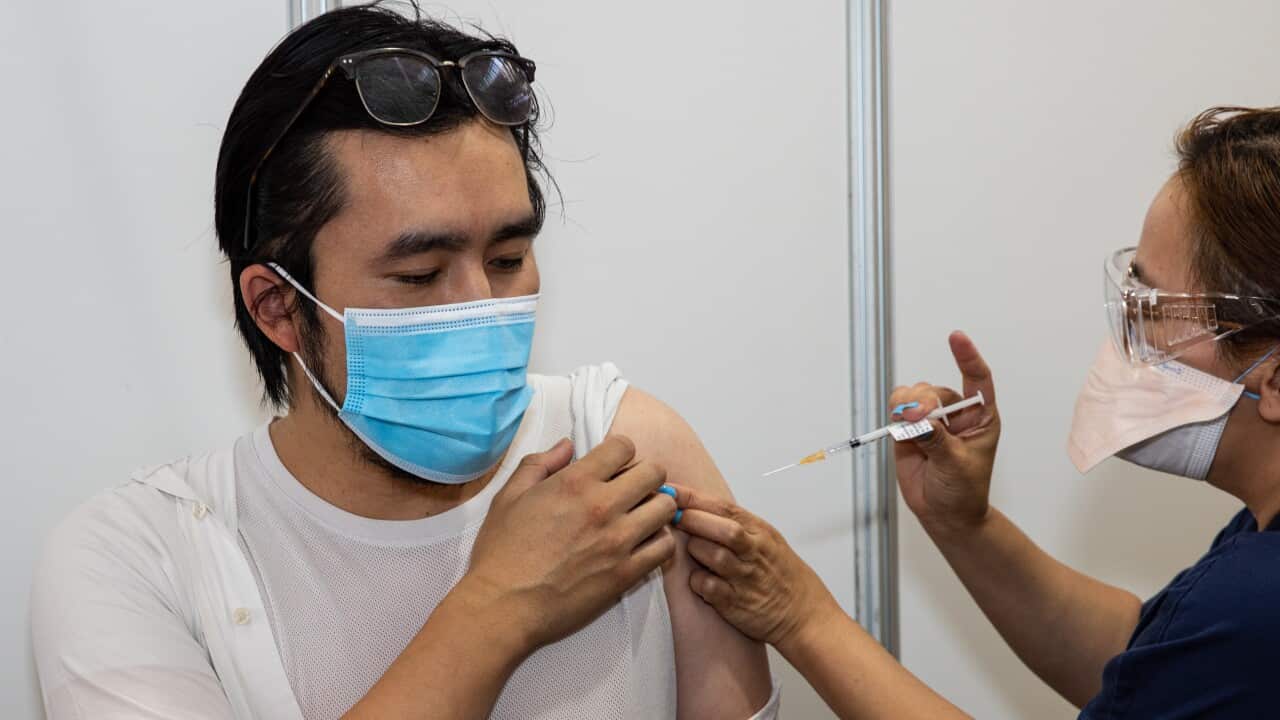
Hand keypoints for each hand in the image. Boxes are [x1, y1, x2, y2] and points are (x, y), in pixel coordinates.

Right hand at [462, 436, 678, 652]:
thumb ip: (540, 464)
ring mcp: (618, 540)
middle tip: (632, 490)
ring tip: (639, 517)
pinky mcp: (626, 573)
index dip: (620, 452)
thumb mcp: (509, 496)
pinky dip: (659, 542)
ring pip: (665, 508)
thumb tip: (567, 445)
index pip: (624, 447)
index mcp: (575, 482)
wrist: (503, 605)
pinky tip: (642, 545)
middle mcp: (603, 506)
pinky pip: (665, 548)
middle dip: (645, 476)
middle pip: (654, 473)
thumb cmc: (501, 551)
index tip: (613, 466)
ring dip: (655, 508)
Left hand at [664, 483, 842, 654]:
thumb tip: (694, 506)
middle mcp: (754, 552)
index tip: (670, 491)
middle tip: (671, 518)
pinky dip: (698, 582)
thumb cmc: (781, 574)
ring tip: (694, 553)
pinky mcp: (736, 603)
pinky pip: (708, 587)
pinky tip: (700, 581)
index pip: (723, 506)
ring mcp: (745, 578)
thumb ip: (734, 523)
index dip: (692, 497)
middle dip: (691, 520)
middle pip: (720, 529)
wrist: (804, 614)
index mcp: (760, 531)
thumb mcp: (766, 539)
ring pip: (712, 555)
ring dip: (695, 551)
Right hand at [889, 331, 999, 536]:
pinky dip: (894, 413)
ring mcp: (930, 421)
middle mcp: (955, 414)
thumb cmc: (964, 491)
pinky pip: (897, 409)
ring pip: (913, 394)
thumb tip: (914, 417)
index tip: (955, 337)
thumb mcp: (956, 463)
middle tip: (918, 419)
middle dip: (924, 399)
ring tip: (907, 425)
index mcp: (979, 417)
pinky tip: (899, 427)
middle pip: (935, 389)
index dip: (967, 357)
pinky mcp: (908, 430)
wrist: (945, 514)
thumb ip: (935, 437)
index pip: (977, 379)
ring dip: (906, 404)